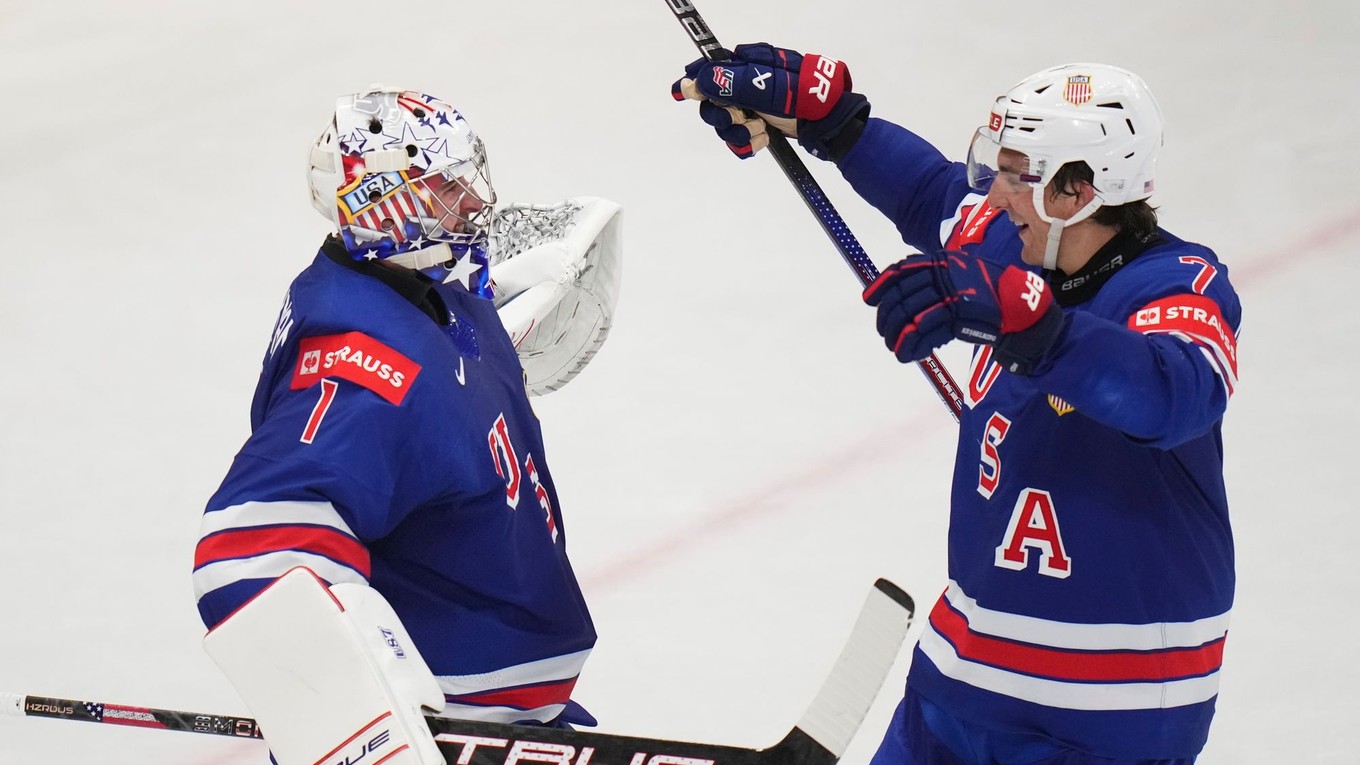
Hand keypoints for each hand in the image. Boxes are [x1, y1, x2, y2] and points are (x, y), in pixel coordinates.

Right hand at [671, 42, 869, 159]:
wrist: (832, 126)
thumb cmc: (807, 100)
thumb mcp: (769, 89)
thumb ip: (733, 84)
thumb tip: (697, 80)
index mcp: (750, 64)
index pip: (712, 67)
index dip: (695, 79)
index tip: (682, 91)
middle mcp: (748, 83)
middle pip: (713, 101)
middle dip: (723, 116)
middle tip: (740, 119)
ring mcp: (753, 105)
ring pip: (724, 123)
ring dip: (739, 132)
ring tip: (760, 132)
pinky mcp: (759, 125)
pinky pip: (738, 137)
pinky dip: (748, 143)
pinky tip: (763, 140)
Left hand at [862, 251, 1063, 374]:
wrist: (1020, 304)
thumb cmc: (990, 292)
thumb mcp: (961, 275)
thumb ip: (935, 281)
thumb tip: (906, 298)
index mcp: (940, 261)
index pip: (900, 270)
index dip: (881, 286)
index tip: (869, 300)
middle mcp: (942, 274)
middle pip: (900, 297)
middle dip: (888, 317)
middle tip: (886, 332)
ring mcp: (949, 293)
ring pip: (908, 315)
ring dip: (897, 335)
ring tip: (895, 347)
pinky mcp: (956, 313)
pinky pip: (924, 331)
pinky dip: (911, 345)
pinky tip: (907, 355)